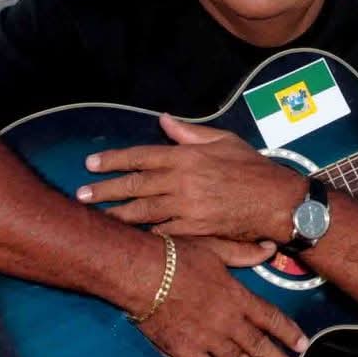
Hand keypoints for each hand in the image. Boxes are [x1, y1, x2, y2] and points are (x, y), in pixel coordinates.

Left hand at [79, 115, 301, 243]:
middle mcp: (181, 181)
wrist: (276, 201)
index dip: (113, 160)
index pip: (141, 156)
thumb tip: (164, 122)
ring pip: (142, 211)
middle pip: (134, 185)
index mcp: (187, 156)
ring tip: (97, 216)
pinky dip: (145, 233)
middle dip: (104, 190)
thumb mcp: (224, 141)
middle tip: (81, 194)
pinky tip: (130, 234)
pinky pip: (162, 231)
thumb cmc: (253, 168)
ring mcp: (186, 207)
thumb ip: (190, 133)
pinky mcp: (194, 229)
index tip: (91, 163)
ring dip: (116, 214)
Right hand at [138, 237, 308, 356]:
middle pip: (260, 347)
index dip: (288, 332)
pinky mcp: (186, 352)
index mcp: (237, 297)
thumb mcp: (216, 247)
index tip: (302, 346)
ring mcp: (208, 340)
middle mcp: (228, 322)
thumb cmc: (177, 256)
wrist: (143, 274)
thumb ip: (244, 253)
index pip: (271, 318)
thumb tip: (270, 248)